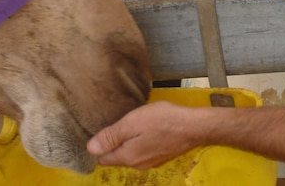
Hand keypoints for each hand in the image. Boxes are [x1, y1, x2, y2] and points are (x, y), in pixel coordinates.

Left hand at [87, 101, 201, 169]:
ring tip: (132, 124)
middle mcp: (138, 165)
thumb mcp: (131, 123)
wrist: (194, 126)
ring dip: (128, 142)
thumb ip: (110, 137)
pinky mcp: (161, 157)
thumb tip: (91, 149)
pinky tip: (147, 129)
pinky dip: (141, 142)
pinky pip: (143, 151)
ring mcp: (151, 162)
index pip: (103, 159)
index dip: (99, 145)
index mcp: (127, 157)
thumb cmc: (162, 121)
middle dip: (114, 143)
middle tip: (118, 123)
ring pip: (130, 154)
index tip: (103, 129)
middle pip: (116, 157)